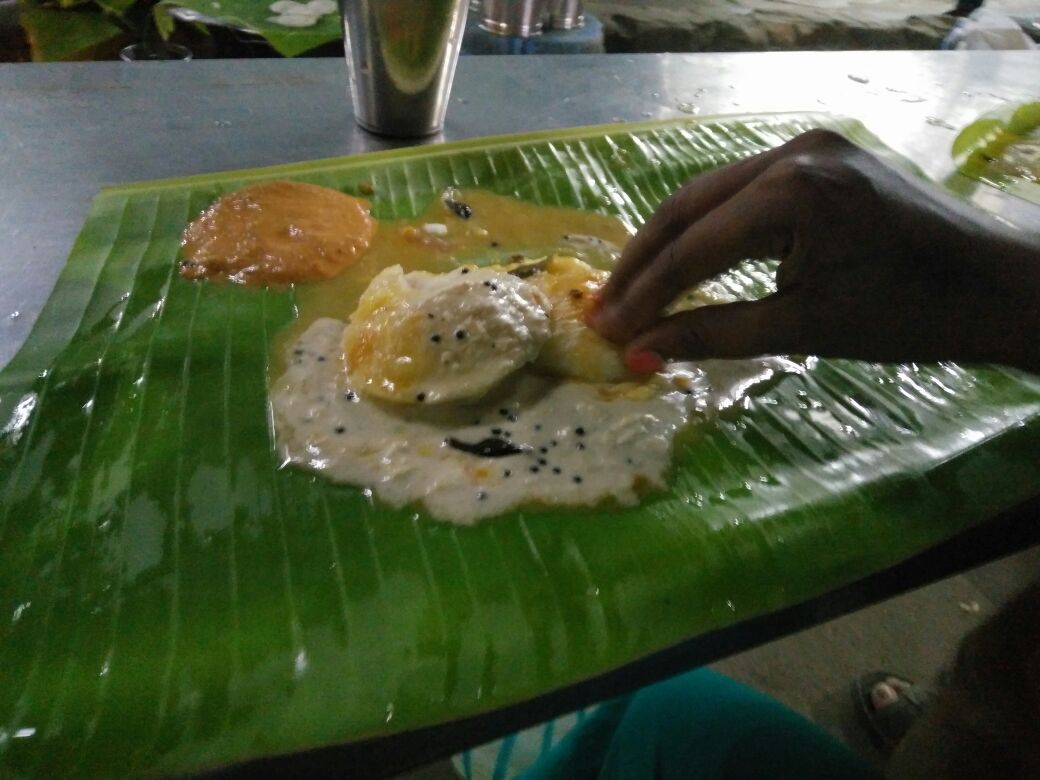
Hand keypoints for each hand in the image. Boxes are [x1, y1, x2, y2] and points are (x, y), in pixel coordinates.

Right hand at [590, 129, 1039, 372]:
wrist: (995, 286)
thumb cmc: (908, 316)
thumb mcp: (804, 327)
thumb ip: (714, 333)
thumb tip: (640, 350)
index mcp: (794, 190)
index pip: (694, 245)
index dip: (644, 292)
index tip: (604, 328)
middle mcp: (794, 151)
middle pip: (689, 206)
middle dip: (642, 262)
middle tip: (603, 308)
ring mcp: (808, 147)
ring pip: (711, 195)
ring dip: (670, 244)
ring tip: (632, 291)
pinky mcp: (820, 158)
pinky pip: (743, 193)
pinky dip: (709, 231)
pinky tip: (684, 262)